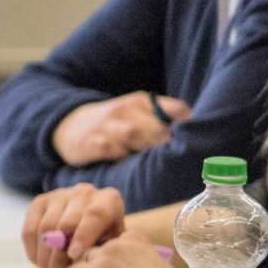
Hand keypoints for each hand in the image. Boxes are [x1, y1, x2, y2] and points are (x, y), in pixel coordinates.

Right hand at [22, 184, 127, 267]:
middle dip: (60, 257)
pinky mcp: (39, 203)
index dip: (83, 235)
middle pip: (66, 225)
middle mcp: (84, 193)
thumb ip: (106, 251)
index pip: (95, 215)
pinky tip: (40, 265)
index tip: (74, 255)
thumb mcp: (115, 245)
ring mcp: (60, 196)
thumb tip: (91, 266)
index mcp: (109, 200)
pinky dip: (33, 251)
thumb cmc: (109, 239)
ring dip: (45, 258)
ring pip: (45, 228)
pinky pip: (30, 230)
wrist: (95, 226)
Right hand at [51, 92, 188, 164]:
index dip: (190, 126)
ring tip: (158, 165)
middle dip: (170, 144)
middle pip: (157, 127)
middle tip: (181, 160)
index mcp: (143, 102)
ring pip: (133, 135)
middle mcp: (126, 110)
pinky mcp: (90, 142)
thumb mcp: (138, 114)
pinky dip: (121, 157)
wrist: (67, 123)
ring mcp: (107, 125)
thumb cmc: (115, 123)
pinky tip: (128, 163)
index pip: (176, 109)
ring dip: (147, 150)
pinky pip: (110, 149)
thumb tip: (198, 137)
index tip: (199, 142)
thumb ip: (164, 121)